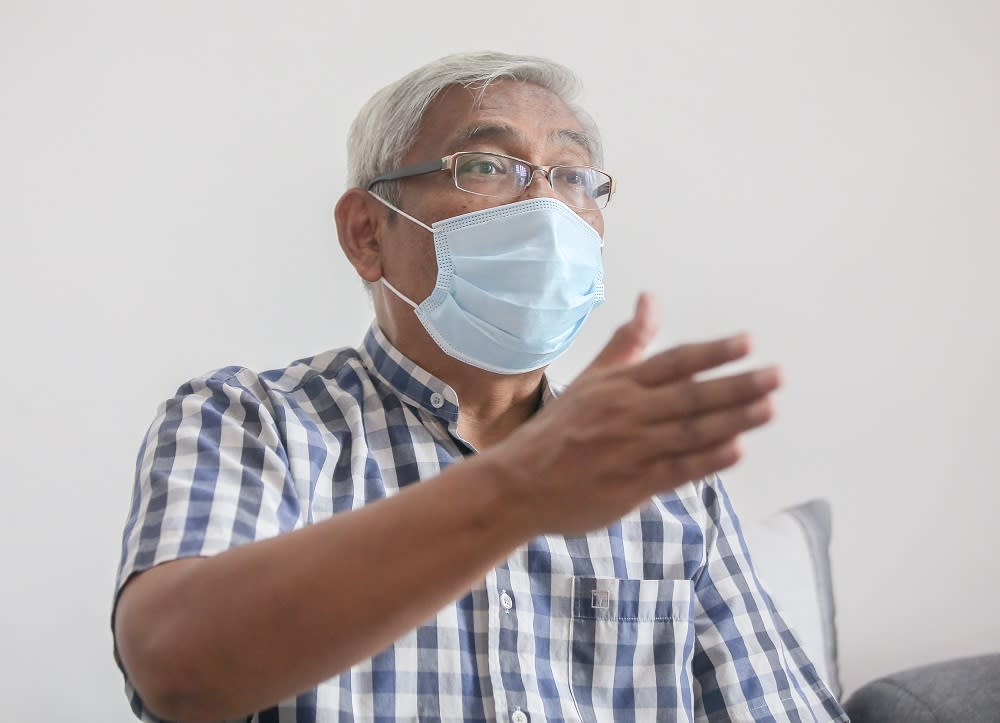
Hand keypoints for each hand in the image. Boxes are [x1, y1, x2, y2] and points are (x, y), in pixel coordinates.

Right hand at [488, 293, 781, 535]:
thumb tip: (650, 299)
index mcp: (619, 386)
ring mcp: (630, 450)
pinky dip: (707, 460)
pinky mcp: (631, 486)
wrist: (518, 483)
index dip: (713, 352)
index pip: (674, 363)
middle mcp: (627, 413)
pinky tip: (737, 449)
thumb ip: (627, 343)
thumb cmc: (559, 430)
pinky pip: (677, 470)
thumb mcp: (591, 379)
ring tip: (770, 408)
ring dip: (733, 419)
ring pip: (690, 432)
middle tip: (777, 375)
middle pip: (690, 396)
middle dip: (737, 385)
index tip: (748, 343)